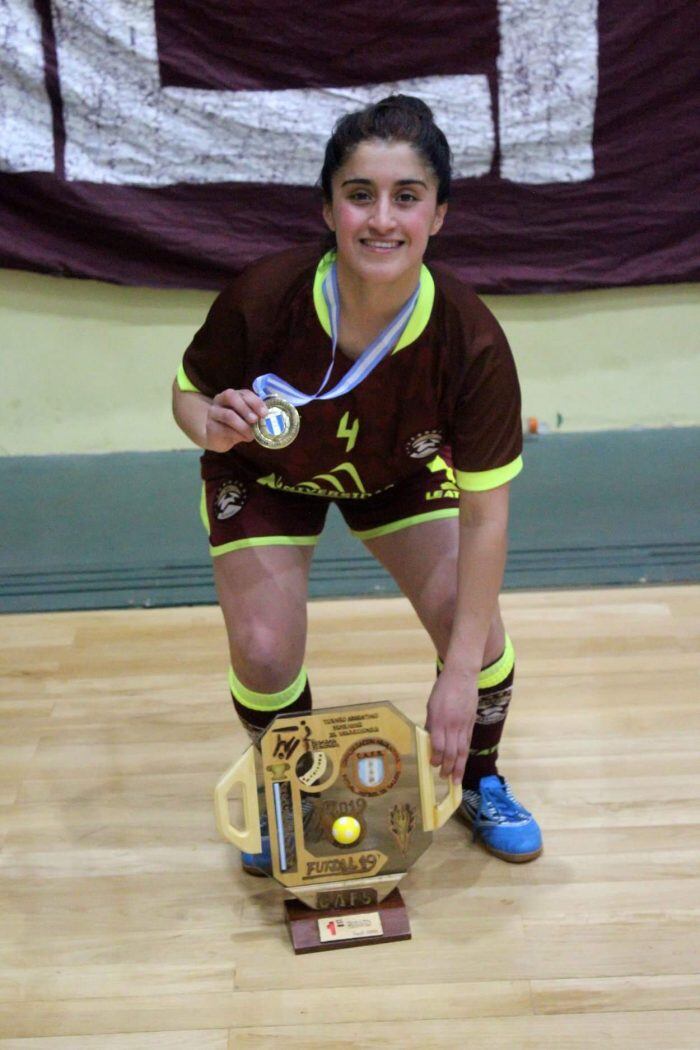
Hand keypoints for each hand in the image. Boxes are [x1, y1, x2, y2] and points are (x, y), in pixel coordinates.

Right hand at [205, 388, 267, 451]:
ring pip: (228, 415)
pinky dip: (237, 435)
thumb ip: (254, 416)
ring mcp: (213, 412)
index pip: (244, 393)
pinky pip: (225, 429)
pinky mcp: (210, 426)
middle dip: (246, 408)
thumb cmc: (235, 425)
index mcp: (233, 395)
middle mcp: (220, 400)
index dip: (255, 402)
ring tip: (251, 434)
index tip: (265, 413)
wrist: (216, 437)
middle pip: (231, 396)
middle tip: (255, 420)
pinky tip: (243, 438)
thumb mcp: (245, 419)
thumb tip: (267, 421)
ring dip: (243, 426)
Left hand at [425, 669, 476, 783]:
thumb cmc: (443, 690)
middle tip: (444, 777)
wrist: (462, 677)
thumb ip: (431, 724)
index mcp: (440, 720)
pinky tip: (463, 763)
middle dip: (448, 767)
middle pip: (452, 751)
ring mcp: (464, 725)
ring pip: (463, 750)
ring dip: (459, 767)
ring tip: (456, 780)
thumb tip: (429, 740)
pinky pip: (468, 742)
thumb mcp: (431, 706)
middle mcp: (453, 725)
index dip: (436, 758)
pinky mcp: (471, 724)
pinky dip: (465, 755)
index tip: (432, 764)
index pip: (439, 745)